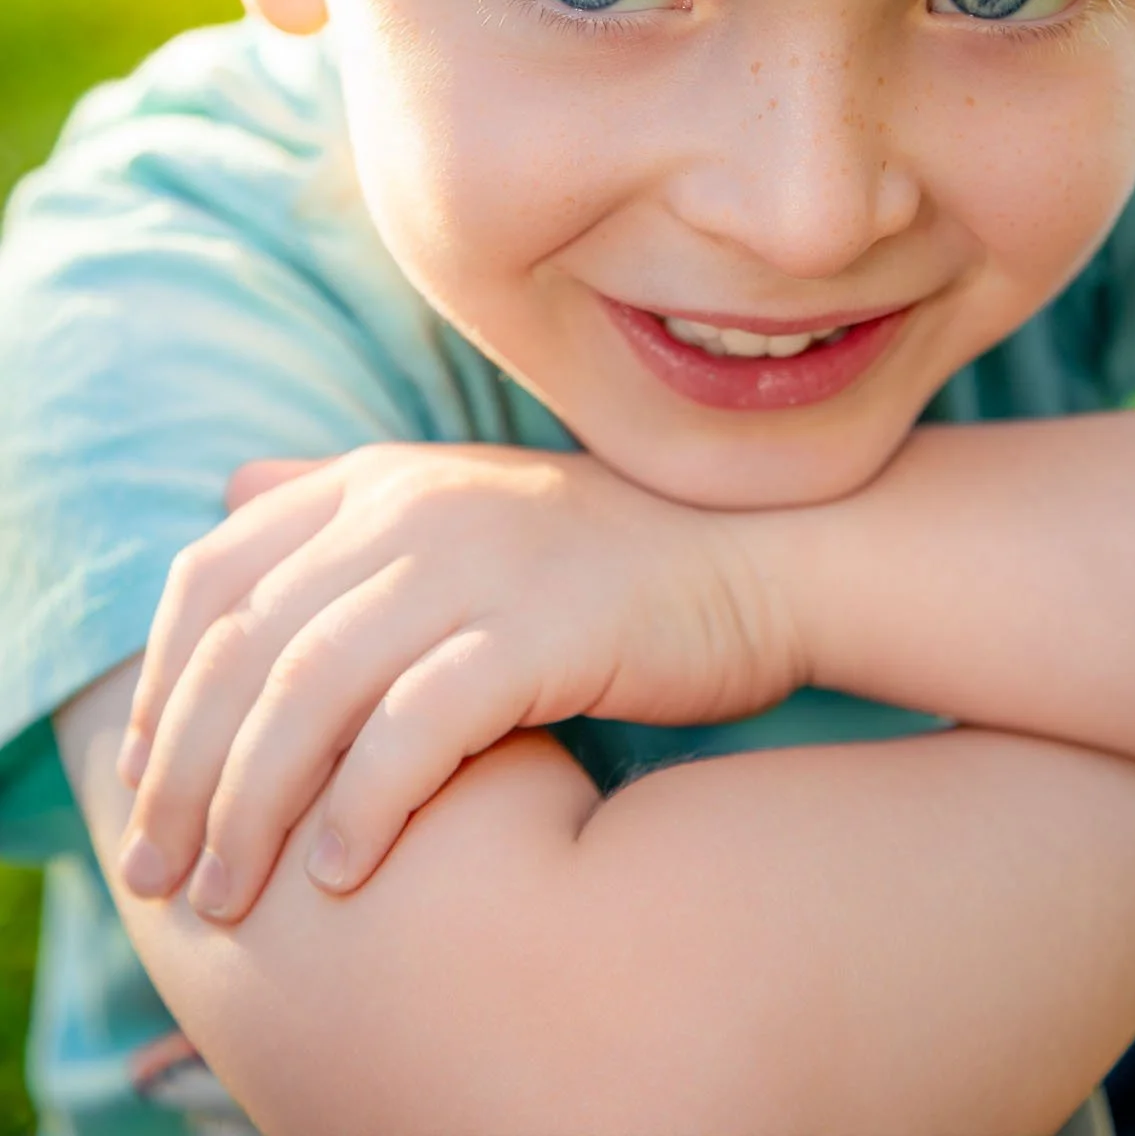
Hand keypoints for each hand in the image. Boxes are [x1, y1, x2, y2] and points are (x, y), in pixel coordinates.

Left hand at [115, 445, 802, 921]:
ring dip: (253, 803)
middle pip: (246, 643)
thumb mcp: (463, 502)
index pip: (213, 571)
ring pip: (310, 689)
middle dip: (183, 768)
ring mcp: (477, 560)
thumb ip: (344, 496)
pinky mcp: (540, 627)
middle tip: (162, 870)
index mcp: (379, 478)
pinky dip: (363, 802)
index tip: (141, 780)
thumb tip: (228, 491)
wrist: (758, 559)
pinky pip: (416, 724)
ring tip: (232, 891)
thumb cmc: (601, 559)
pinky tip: (342, 870)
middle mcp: (412, 506)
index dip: (158, 682)